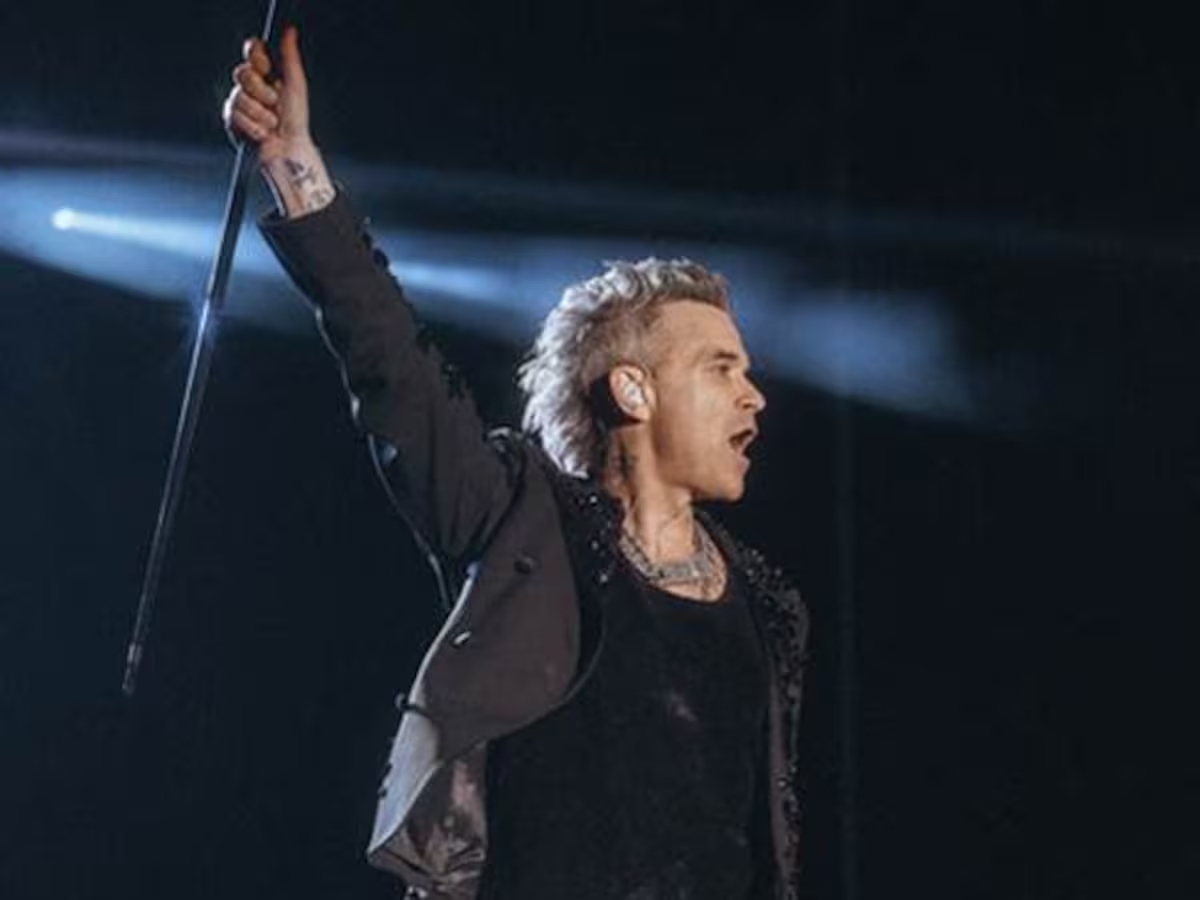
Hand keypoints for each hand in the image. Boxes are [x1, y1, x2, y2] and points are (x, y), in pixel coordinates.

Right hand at [222, 26, 333, 216]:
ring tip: (272, 124)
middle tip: (274, 104)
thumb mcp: (295, 84)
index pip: (251, 51)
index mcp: (264, 74)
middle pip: (242, 72)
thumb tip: (290, 30)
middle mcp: (249, 86)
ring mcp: (238, 103)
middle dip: (262, 91)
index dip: (256, 57)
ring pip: (239, 97)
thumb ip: (290, 57)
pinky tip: (263, 134)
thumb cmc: (296, 120)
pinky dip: (254, 126)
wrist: (290, 149)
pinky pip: (235, 116)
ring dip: (261, 113)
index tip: (266, 67)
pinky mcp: (232, 122)